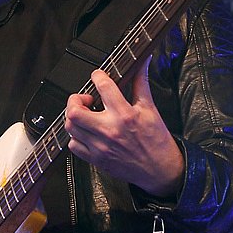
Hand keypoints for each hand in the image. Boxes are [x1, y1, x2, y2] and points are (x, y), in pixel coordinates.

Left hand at [64, 59, 184, 196]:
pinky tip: (86, 133)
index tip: (98, 76)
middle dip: (75, 100)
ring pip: (71, 127)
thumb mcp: (151, 109)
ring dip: (74, 118)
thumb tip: (144, 62)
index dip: (97, 76)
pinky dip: (76, 137)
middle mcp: (110, 130)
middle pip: (74, 111)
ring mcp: (101, 147)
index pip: (103, 86)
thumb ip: (142, 83)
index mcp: (125, 115)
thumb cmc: (157, 140)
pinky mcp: (97, 160)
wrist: (160, 170)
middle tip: (85, 100)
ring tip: (85, 115)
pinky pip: (74, 146)